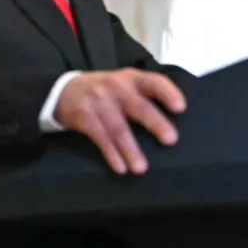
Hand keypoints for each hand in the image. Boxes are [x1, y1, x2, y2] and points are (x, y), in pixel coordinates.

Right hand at [53, 69, 185, 174]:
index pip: (154, 81)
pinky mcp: (85, 118)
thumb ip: (146, 93)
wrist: (66, 90)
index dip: (168, 93)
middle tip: (171, 140)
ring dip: (131, 150)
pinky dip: (112, 154)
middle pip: (139, 107)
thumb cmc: (108, 90)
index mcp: (133, 78)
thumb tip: (177, 115)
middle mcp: (117, 88)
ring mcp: (100, 103)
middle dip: (156, 123)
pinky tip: (121, 168)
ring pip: (119, 128)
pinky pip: (101, 139)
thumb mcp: (126, 82)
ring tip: (142, 168)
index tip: (181, 108)